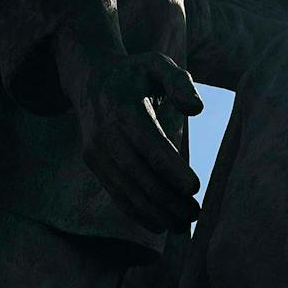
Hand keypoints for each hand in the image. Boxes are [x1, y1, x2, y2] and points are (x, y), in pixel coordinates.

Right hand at [76, 51, 203, 232]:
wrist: (91, 79)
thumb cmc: (136, 73)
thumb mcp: (158, 63)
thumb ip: (179, 82)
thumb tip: (196, 109)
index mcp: (123, 108)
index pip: (149, 144)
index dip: (170, 168)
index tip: (195, 188)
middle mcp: (105, 133)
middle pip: (137, 173)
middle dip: (166, 198)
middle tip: (195, 214)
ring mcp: (96, 150)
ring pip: (125, 189)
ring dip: (154, 211)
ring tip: (184, 224)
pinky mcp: (94, 163)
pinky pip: (115, 193)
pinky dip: (137, 212)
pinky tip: (160, 224)